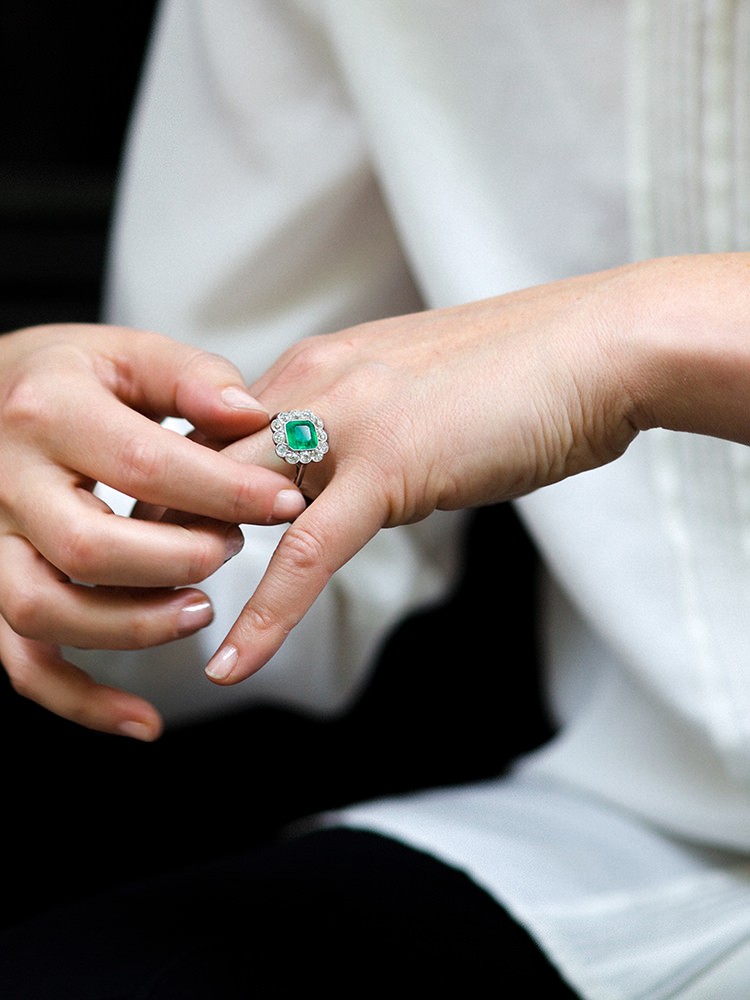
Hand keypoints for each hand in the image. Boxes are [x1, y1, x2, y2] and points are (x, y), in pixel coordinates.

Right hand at [0, 323, 305, 737]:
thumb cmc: (64, 375)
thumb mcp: (123, 353)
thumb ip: (189, 377)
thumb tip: (254, 414)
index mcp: (48, 412)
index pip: (145, 465)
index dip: (225, 491)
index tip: (287, 503)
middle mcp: (8, 484)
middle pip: (91, 548)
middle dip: (179, 560)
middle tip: (232, 548)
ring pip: (44, 610)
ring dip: (134, 626)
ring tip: (201, 611)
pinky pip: (21, 661)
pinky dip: (79, 701)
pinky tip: (142, 721)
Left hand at [202, 253, 749, 684]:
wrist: (593, 351)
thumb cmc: (517, 374)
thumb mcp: (411, 393)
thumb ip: (360, 430)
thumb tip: (340, 481)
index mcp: (316, 366)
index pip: (213, 428)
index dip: (175, 484)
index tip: (152, 532)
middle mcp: (314, 386)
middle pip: (198, 461)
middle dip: (155, 525)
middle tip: (118, 584)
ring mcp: (346, 423)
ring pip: (234, 503)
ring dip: (187, 568)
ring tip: (149, 627)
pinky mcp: (387, 467)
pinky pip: (306, 554)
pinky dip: (266, 616)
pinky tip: (232, 664)